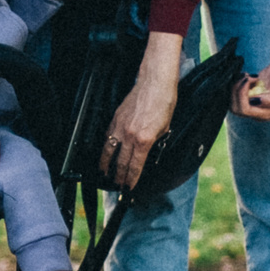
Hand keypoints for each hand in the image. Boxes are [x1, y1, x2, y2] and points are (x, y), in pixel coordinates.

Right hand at [101, 32, 182, 189]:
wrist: (155, 82)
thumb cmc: (165, 103)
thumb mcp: (165, 128)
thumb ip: (155, 144)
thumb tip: (148, 155)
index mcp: (144, 141)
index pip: (134, 167)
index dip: (130, 180)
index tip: (128, 188)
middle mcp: (129, 136)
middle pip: (120, 162)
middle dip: (118, 177)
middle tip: (116, 186)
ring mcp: (120, 126)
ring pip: (108, 151)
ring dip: (106, 165)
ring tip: (104, 174)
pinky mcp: (115, 118)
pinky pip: (107, 137)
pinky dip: (104, 148)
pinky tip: (104, 153)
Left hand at [235, 54, 269, 120]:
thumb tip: (257, 102)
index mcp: (268, 114)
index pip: (245, 110)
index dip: (243, 94)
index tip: (250, 79)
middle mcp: (258, 113)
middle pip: (236, 108)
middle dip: (238, 90)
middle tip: (247, 77)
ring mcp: (251, 106)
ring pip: (232, 102)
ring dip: (236, 86)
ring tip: (247, 76)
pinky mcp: (246, 98)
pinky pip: (233, 95)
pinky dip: (236, 84)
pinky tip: (246, 77)